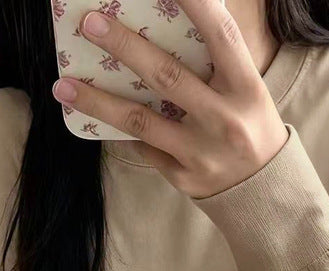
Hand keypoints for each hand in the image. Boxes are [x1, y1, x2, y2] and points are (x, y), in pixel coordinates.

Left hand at [51, 0, 288, 198]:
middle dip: (124, 46)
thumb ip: (216, 63)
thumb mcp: (246, 92)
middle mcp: (224, 119)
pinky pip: (142, 149)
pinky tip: (92, 117)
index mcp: (246, 88)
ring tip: (63, 85)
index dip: (195, 3)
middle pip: (167, 76)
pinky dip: (118, 131)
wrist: (265, 194)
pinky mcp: (183, 177)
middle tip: (89, 23)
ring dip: (98, 100)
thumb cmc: (250, 129)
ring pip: (141, 121)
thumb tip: (164, 25)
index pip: (220, 35)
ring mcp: (201, 152)